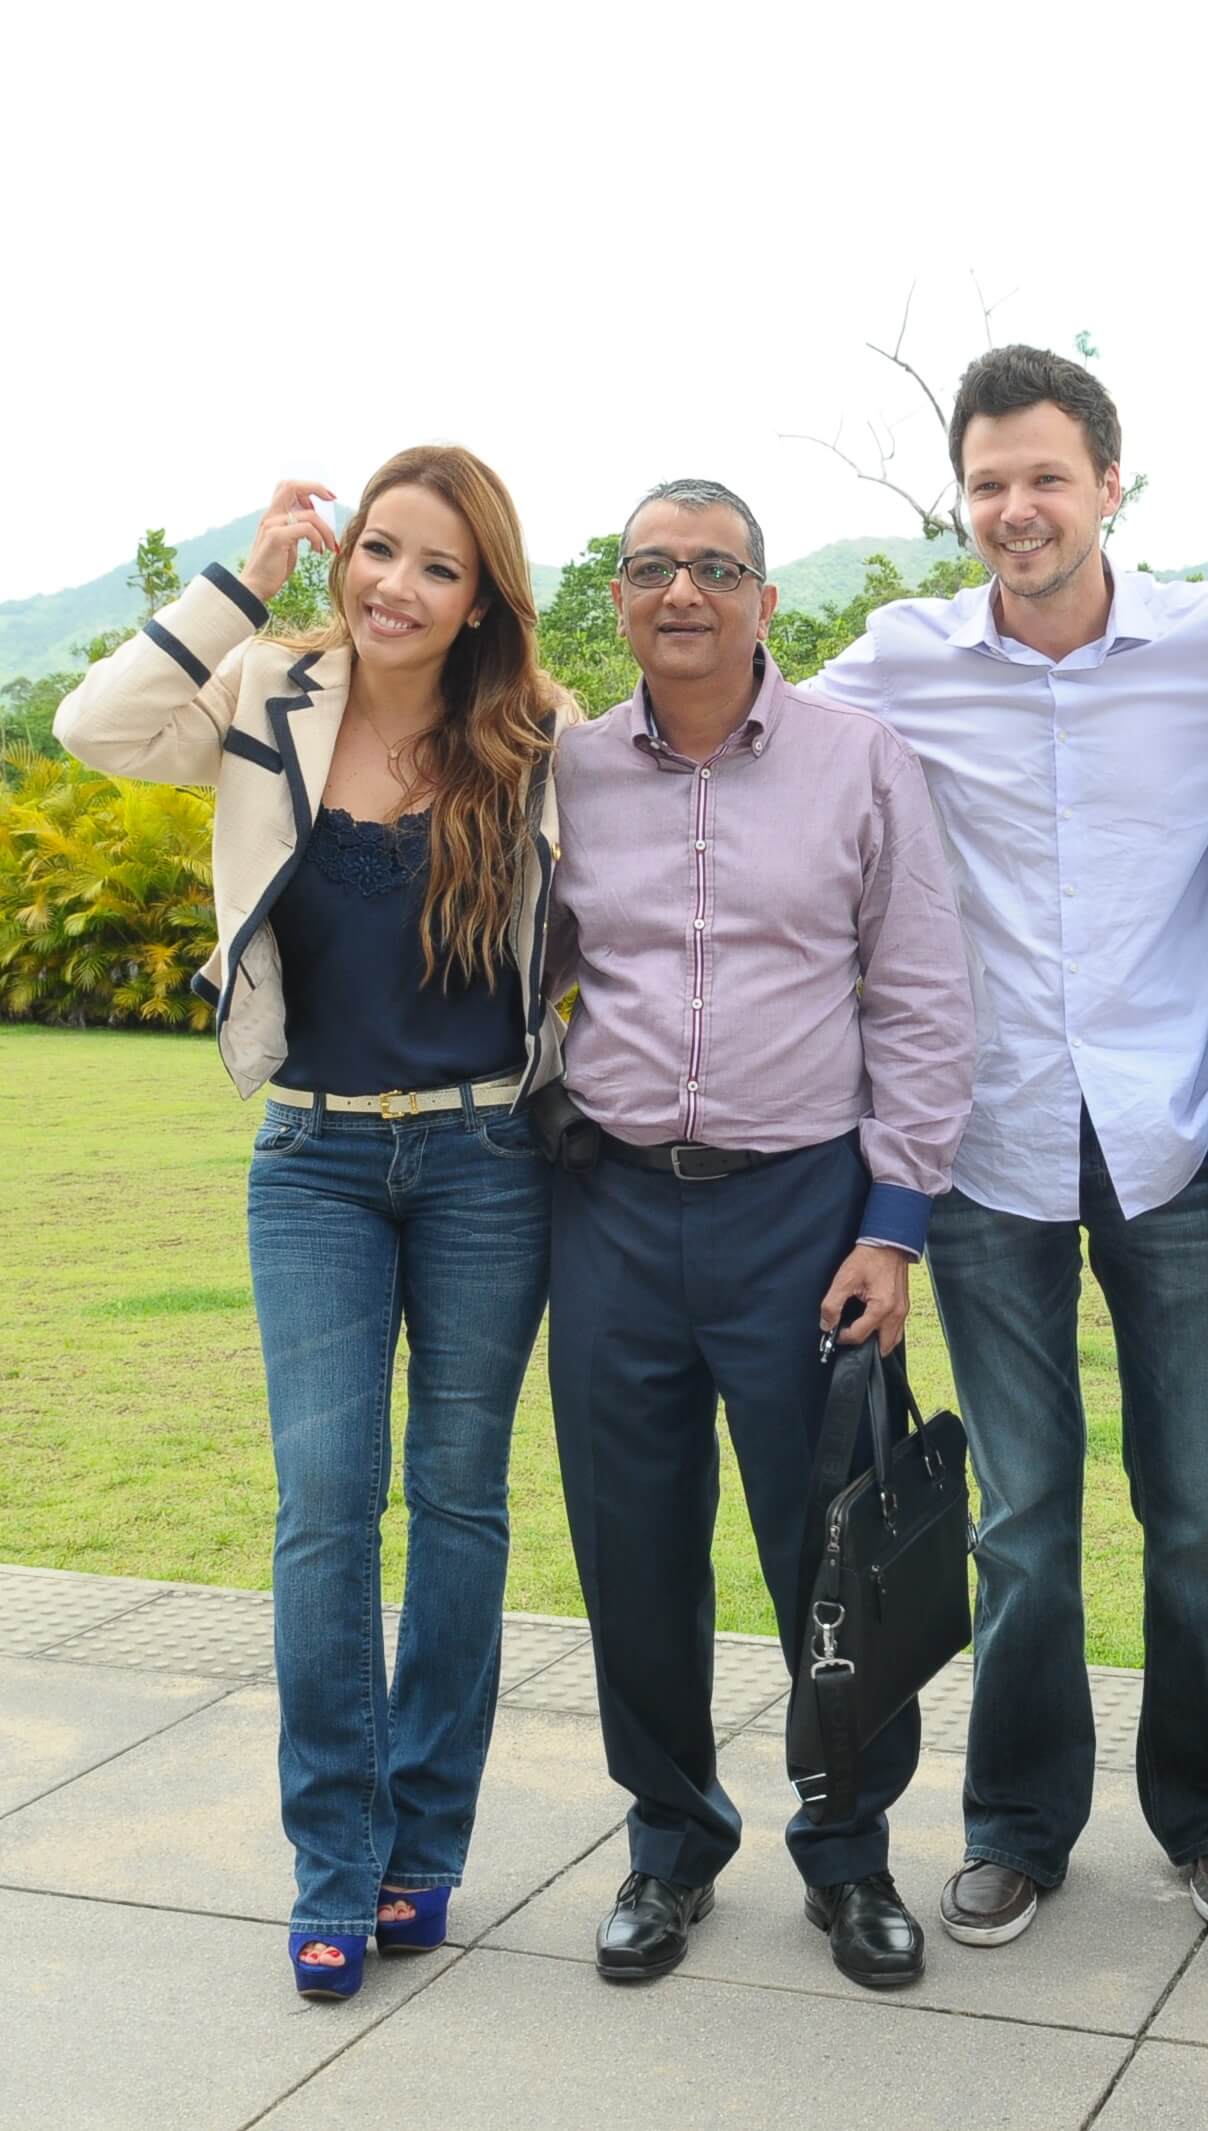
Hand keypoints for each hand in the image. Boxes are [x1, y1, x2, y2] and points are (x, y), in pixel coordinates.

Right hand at [239, 479, 338, 604]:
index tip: (327, 497)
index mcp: (273, 515)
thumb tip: (314, 522)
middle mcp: (270, 516)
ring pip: (309, 514)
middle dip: (316, 487)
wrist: (256, 587)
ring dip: (326, 530)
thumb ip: (297, 529)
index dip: (309, 487)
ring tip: (329, 546)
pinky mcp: (277, 537)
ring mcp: (272, 525)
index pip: (289, 487)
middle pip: (292, 486)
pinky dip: (318, 539)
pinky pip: (307, 529)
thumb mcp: (288, 544)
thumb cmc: (273, 569)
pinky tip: (317, 551)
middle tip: (332, 498)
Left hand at [820, 1244, 910, 1356]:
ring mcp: (902, 1310)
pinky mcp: (904, 1306)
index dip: (843, 1337)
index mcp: (881, 1308)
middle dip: (863, 1346)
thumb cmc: (869, 1258)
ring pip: (892, 1340)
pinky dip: (886, 1333)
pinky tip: (874, 1326)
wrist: (888, 1243)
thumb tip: (827, 1324)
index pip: (859, 1336)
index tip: (834, 1331)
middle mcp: (896, 1313)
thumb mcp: (844, 1279)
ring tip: (861, 1333)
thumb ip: (832, 1305)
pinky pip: (897, 1329)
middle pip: (882, 1346)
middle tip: (849, 1336)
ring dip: (877, 1342)